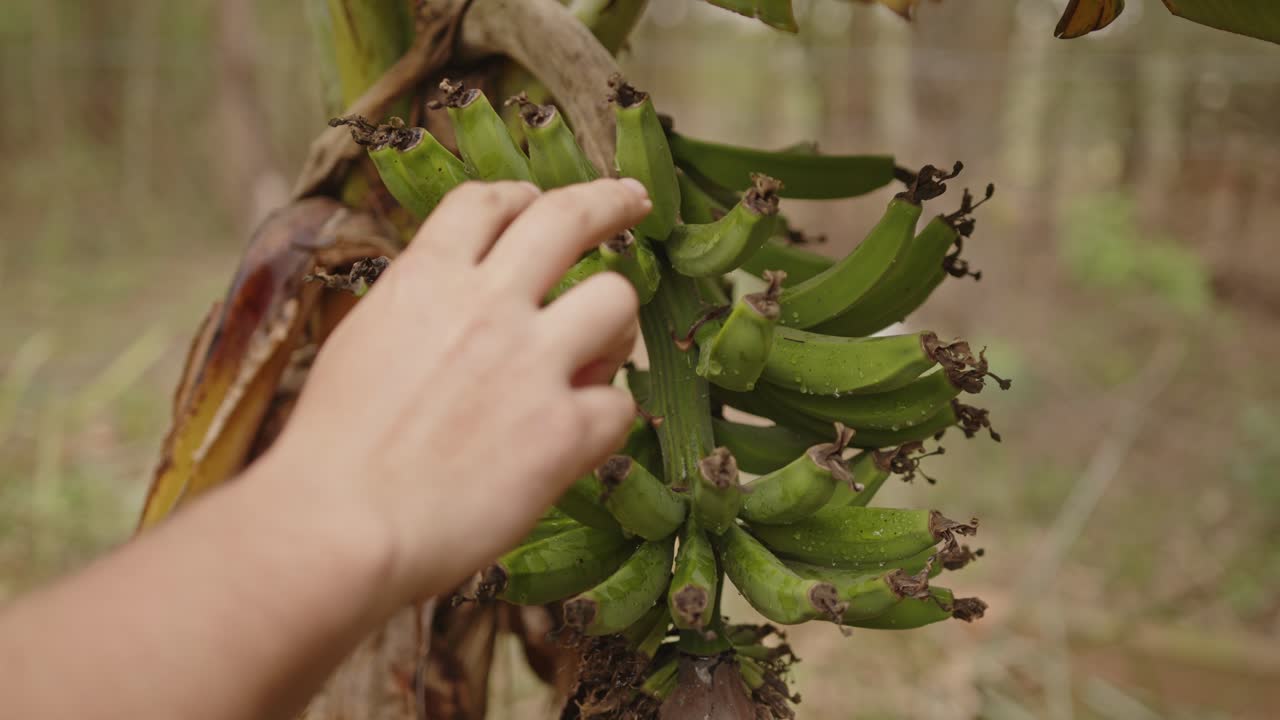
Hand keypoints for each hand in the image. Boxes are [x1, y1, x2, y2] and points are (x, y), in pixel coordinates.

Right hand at [261, 178, 651, 606]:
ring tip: (601, 352)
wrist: (340, 525)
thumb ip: (418, 314)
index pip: (486, 202)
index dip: (521, 198)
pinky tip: (578, 440)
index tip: (538, 201)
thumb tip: (454, 311)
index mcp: (426, 279)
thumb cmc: (331, 453)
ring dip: (614, 323)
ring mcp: (532, 363)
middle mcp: (487, 304)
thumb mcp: (361, 347)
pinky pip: (619, 404)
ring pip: (617, 299)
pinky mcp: (563, 430)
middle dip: (610, 201)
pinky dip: (603, 420)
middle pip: (569, 217)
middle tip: (633, 202)